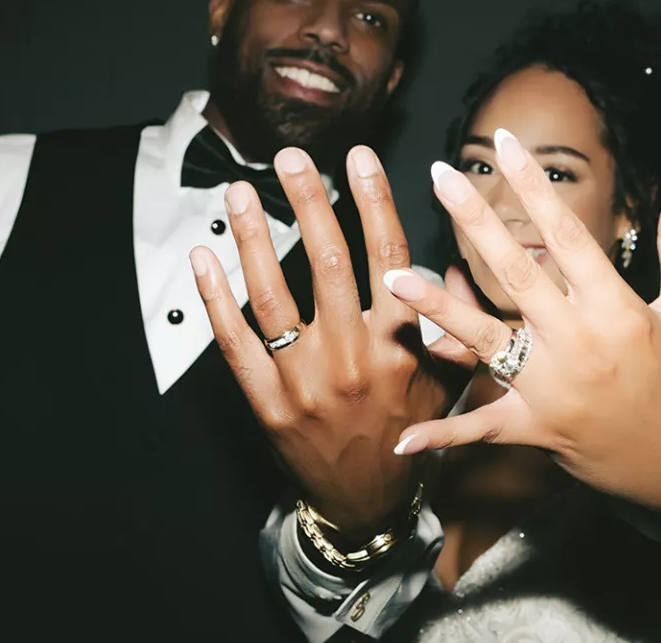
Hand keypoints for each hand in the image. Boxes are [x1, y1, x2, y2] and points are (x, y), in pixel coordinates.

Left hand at [190, 145, 472, 540]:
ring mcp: (306, 379)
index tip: (359, 156)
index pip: (388, 256)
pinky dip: (217, 297)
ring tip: (244, 190)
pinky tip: (204, 258)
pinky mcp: (267, 400)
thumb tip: (456, 269)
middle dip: (309, 201)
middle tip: (291, 158)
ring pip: (274, 294)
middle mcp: (353, 357)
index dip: (373, 200)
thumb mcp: (451, 384)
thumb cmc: (408, 433)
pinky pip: (235, 341)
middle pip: (327, 262)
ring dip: (255, 237)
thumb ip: (454, 327)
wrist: (365, 503)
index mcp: (401, 346)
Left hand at [383, 129, 660, 522]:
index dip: (533, 186)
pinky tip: (400, 438)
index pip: (567, 235)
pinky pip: (481, 429)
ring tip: (393, 276)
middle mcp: (580, 347)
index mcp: (619, 310)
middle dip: (475, 221)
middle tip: (440, 176)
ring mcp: (552, 391)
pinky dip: (443, 435)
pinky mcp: (535, 429)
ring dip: (436, 309)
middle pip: (516, 274)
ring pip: (484, 343)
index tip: (505, 142)